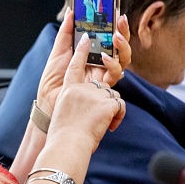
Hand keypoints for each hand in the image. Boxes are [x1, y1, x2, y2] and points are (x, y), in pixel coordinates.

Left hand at [36, 9, 130, 112]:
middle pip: (120, 46)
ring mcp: (104, 74)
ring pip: (123, 59)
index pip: (108, 36)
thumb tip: (71, 10)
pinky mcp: (103, 87)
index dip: (115, 25)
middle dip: (124, 32)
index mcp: (92, 52)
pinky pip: (114, 74)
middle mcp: (101, 63)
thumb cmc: (54, 77)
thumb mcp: (59, 50)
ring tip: (115, 37)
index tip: (117, 12)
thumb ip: (66, 32)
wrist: (49, 100)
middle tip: (121, 20)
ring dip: (122, 46)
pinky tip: (104, 57)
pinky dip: (112, 64)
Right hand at [48, 32, 126, 152]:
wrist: (68, 144)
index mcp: (69, 90)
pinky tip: (109, 127)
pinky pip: (120, 105)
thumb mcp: (65, 113)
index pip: (74, 66)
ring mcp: (94, 94)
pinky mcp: (107, 103)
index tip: (85, 39)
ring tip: (103, 125)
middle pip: (101, 79)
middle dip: (111, 69)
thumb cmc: (64, 136)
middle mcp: (81, 88)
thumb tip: (92, 104)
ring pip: (112, 94)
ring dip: (111, 110)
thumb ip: (77, 103)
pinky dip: (117, 118)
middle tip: (111, 64)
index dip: (80, 51)